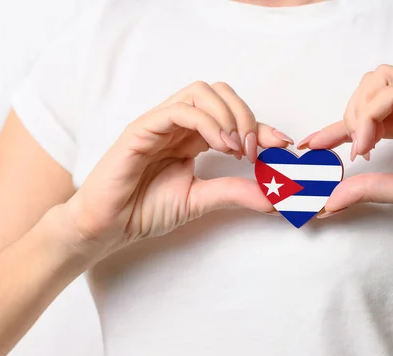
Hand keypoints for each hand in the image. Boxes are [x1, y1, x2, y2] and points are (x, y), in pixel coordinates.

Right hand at [61, 81, 291, 255]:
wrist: (108, 226)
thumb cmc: (145, 209)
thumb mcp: (201, 200)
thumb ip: (235, 193)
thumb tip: (275, 197)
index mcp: (193, 138)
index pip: (233, 117)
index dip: (262, 126)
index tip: (283, 146)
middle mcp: (179, 125)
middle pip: (221, 93)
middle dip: (247, 116)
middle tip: (257, 150)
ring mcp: (160, 123)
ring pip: (201, 93)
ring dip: (229, 115)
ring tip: (238, 149)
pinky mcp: (142, 128)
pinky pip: (178, 110)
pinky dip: (206, 122)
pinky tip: (221, 146)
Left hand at [299, 65, 392, 222]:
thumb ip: (366, 188)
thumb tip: (330, 199)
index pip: (365, 114)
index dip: (334, 127)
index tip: (312, 145)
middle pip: (367, 86)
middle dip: (348, 114)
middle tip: (349, 148)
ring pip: (377, 80)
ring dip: (359, 111)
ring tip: (360, 145)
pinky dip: (372, 114)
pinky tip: (369, 142)